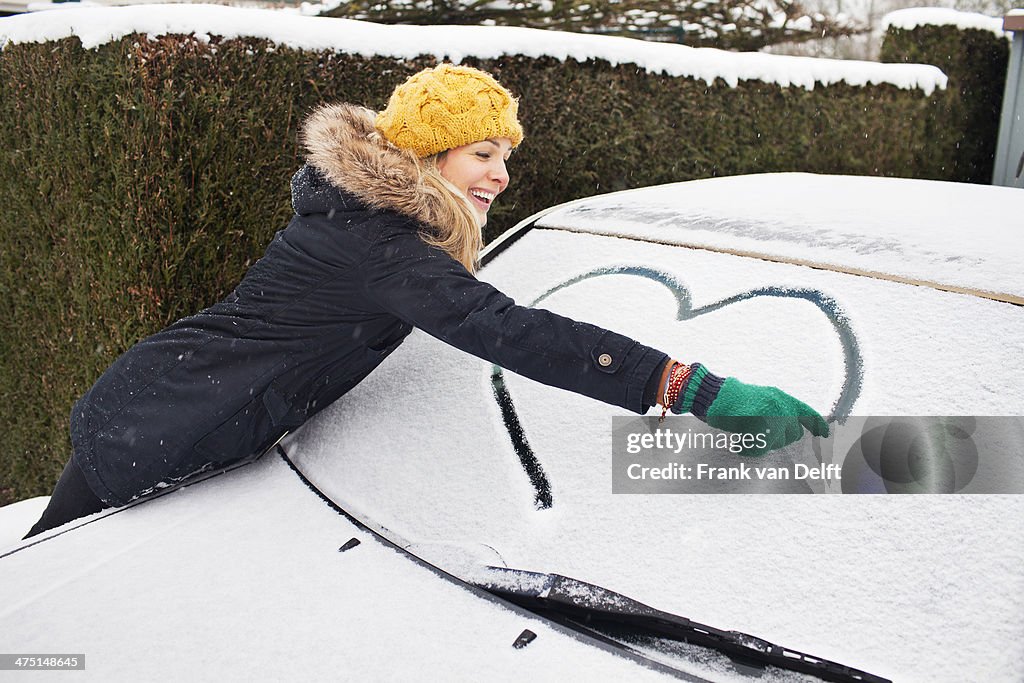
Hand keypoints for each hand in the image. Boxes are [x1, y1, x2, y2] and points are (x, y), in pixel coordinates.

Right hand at [672, 364, 828, 455]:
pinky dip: (749, 448)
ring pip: (776, 443)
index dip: (818, 425)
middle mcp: (780, 406)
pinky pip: (760, 449)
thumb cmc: (734, 399)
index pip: (807, 413)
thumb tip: (797, 429)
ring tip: (747, 431)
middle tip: (759, 430)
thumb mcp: (763, 399)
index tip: (824, 435)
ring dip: (764, 442)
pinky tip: (739, 440)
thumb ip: (780, 411)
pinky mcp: (759, 428)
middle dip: (780, 437)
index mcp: (781, 398)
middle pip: (793, 435)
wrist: (713, 396)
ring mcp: (770, 417)